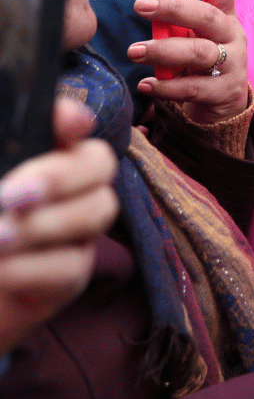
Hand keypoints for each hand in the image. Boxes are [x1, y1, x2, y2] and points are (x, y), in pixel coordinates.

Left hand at [0, 98, 118, 354]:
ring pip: (96, 211)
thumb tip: (58, 124)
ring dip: (44, 224)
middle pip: (99, 163)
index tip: (66, 124)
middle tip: (9, 196)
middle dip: (60, 176)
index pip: (71, 124)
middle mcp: (69, 187)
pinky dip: (31, 268)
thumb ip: (0, 149)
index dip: (71, 119)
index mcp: (40, 156)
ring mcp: (75, 233)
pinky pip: (71, 268)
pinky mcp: (68, 279)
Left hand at [128, 0, 249, 123]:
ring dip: (163, 50)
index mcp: (225, 15)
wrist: (225, 100)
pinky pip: (192, 87)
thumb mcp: (195, 34)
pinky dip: (166, 86)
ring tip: (134, 51)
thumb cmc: (202, 58)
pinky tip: (145, 84)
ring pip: (199, 53)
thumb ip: (176, 19)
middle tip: (140, 4)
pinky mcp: (223, 91)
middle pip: (207, 16)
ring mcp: (232, 64)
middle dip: (173, 7)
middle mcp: (232, 36)